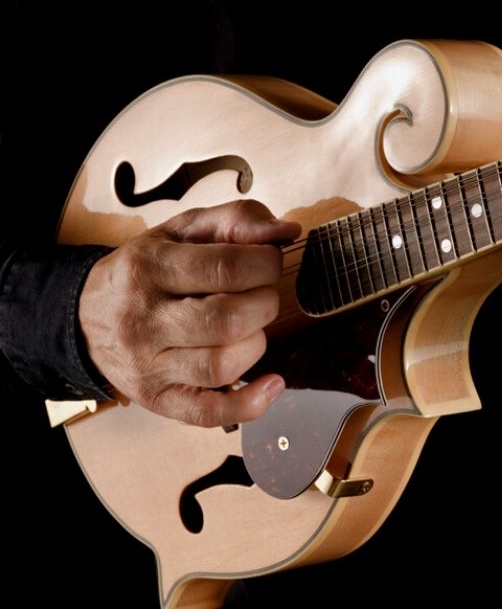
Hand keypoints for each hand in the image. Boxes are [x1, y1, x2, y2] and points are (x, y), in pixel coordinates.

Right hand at [79, 200, 300, 425]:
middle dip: (264, 304)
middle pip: (228, 320)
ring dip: (256, 345)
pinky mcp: (157, 399)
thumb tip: (285, 232)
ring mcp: (149, 365)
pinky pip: (208, 413)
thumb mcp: (183, 230)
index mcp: (151, 267)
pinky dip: (250, 404)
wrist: (83, 315)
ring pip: (222, 365)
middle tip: (261, 295)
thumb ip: (236, 220)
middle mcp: (145, 319)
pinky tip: (271, 383)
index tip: (269, 263)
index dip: (267, 264)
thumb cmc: (147, 270)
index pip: (228, 268)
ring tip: (251, 328)